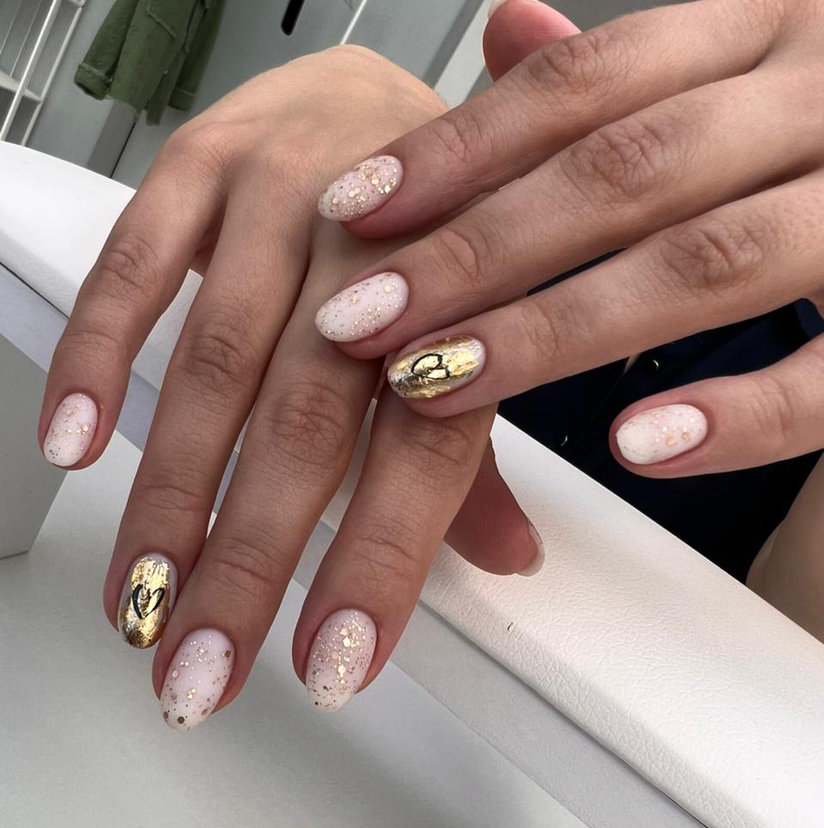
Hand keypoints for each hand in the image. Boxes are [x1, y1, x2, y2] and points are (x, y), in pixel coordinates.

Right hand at [38, 45, 542, 728]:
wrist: (388, 90)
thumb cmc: (442, 227)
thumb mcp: (478, 329)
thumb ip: (478, 452)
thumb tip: (508, 559)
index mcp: (466, 305)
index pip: (426, 454)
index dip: (378, 564)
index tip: (332, 663)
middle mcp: (380, 250)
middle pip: (308, 423)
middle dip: (251, 558)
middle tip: (202, 664)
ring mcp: (288, 198)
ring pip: (219, 359)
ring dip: (171, 490)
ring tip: (143, 595)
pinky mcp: (207, 161)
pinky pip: (142, 258)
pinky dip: (102, 352)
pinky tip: (75, 444)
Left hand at [314, 0, 823, 478]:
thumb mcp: (739, 72)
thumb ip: (626, 75)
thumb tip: (508, 32)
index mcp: (763, 30)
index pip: (582, 85)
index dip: (457, 150)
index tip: (354, 211)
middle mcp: (823, 92)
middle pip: (622, 171)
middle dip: (478, 253)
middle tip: (366, 321)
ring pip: (705, 262)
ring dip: (559, 331)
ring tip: (446, 385)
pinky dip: (735, 413)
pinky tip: (633, 444)